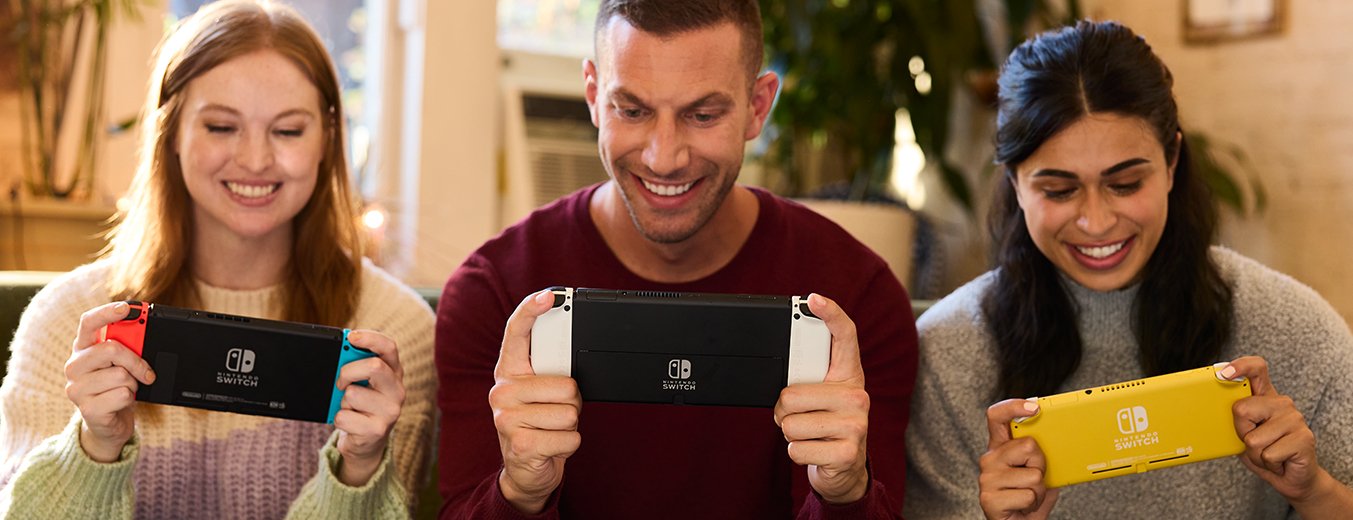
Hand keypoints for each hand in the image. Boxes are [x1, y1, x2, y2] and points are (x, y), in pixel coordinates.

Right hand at [64, 301, 156, 462]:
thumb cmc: (117, 389)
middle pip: (111, 349)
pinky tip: (122, 403)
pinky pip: (123, 395)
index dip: (107, 312)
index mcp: (83, 349)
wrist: (110, 424)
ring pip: (121, 375)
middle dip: (136, 360)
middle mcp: (74, 366)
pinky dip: (131, 398)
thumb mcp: (124, 365)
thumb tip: (144, 331)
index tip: (127, 308)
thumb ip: (129, 347)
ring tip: (127, 390)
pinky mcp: (87, 409)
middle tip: (147, 372)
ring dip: (134, 383)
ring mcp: (77, 389)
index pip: (88, 323)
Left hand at [333, 329, 404, 485]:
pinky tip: (350, 423)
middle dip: (348, 372)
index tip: (351, 336)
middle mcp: (398, 390)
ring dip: (342, 401)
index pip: (389, 347)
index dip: (370, 338)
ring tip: (350, 408)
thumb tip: (341, 352)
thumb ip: (356, 366)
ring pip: (353, 394)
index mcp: (394, 372)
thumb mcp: (362, 383)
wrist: (366, 443)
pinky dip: (338, 419)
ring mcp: (390, 412)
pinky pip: (344, 417)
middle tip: (341, 382)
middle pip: (373, 367)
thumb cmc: (361, 406)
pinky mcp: (377, 430)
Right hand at [489, 290, 581, 513]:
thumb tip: (570, 359)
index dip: (532, 311)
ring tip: (551, 429)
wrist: (525, 471)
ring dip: (571, 425)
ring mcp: (506, 418)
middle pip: (566, 385)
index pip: (517, 332)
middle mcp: (502, 390)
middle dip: (573, 402)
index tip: (550, 296)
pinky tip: (551, 445)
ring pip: (570, 412)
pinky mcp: (520, 444)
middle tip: (555, 411)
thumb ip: (549, 372)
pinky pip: (570, 437)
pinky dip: (570, 444)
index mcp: (509, 371)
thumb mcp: (540, 394)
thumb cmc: (538, 424)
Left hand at [773, 294, 870, 503]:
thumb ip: (806, 380)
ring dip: (790, 433)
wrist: (844, 469)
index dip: (830, 314)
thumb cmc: (825, 425)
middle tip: (799, 416)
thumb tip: (780, 371)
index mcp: (847, 375)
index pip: (844, 336)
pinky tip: (815, 450)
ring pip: (790, 423)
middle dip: (783, 410)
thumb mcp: (820, 398)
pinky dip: (797, 452)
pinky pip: (796, 447)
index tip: (813, 299)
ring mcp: (856, 424)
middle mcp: (857, 396)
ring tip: (810, 433)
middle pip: (792, 394)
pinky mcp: (847, 451)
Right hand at [978, 399, 1057, 519]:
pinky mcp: (989, 498)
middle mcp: (989, 459)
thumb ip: (1040, 455)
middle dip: (1041, 464)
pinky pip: (1028, 495)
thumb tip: (1060, 441)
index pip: (997, 416)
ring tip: (1029, 497)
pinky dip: (1032, 505)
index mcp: (999, 447)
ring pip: (1033, 475)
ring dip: (1039, 491)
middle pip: (1029, 445)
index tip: (1035, 406)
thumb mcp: (1037, 472)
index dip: (1014, 406)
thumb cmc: (1028, 499)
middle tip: (1034, 478)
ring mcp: (987, 478)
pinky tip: (1022, 507)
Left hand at [1225, 356, 1334, 500]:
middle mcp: (1282, 403)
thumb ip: (1233, 419)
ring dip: (1255, 454)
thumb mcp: (1243, 433)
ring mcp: (1295, 419)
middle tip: (1255, 442)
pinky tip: (1279, 462)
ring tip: (1268, 454)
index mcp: (1265, 397)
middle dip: (1241, 433)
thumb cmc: (1264, 451)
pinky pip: (1268, 454)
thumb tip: (1209, 411)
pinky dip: (1268, 464)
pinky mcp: (1305, 438)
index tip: (1224, 373)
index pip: (1256, 369)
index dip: (1240, 366)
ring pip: (1253, 439)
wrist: (1291, 477)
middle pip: (1242, 410)